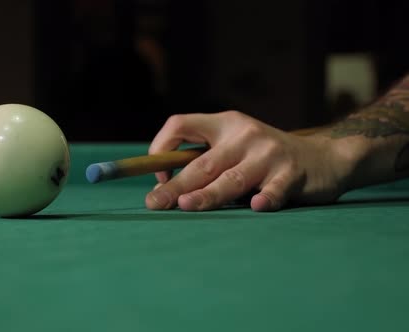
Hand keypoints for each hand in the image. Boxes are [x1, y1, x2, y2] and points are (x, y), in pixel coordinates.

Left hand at [145, 111, 348, 211]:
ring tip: (187, 206)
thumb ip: (205, 163)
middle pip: (203, 162)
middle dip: (177, 184)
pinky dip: (266, 198)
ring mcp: (269, 153)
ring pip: (233, 178)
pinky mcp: (292, 174)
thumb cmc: (264, 159)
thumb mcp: (235, 148)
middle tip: (155, 203)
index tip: (159, 175)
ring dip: (208, 194)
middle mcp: (244, 134)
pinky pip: (274, 189)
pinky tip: (257, 207)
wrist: (324, 158)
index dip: (163, 146)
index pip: (182, 124)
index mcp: (224, 124)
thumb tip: (165, 191)